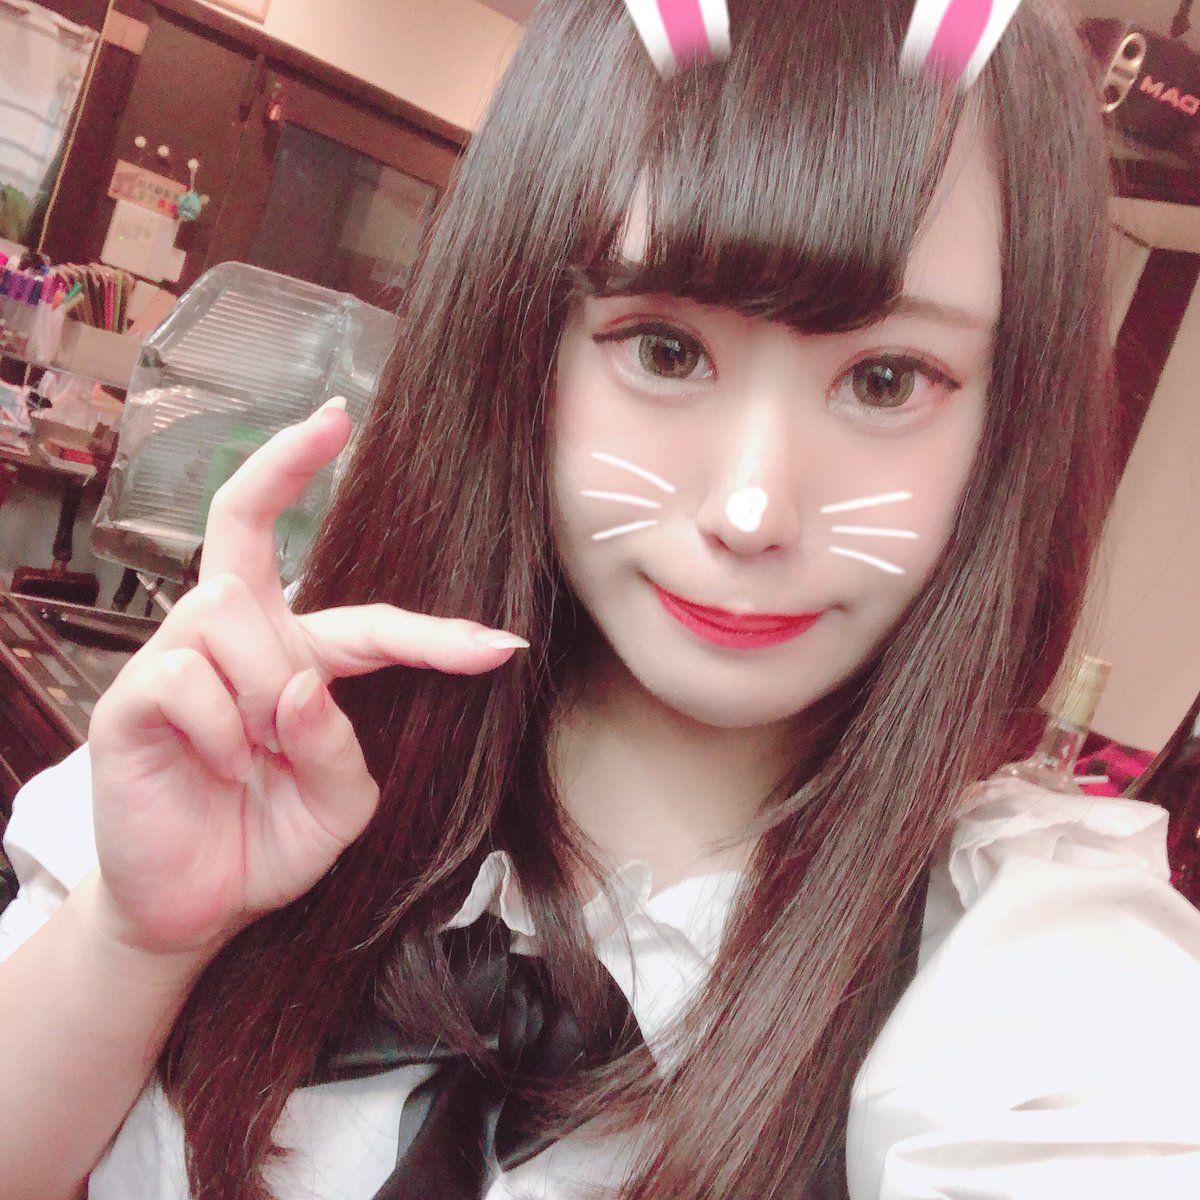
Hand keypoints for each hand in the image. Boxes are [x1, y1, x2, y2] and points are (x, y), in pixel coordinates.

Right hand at [86, 400, 526, 958]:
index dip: (435, 629)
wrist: (196, 908)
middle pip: (245, 527)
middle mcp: (235, 639)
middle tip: (331, 424)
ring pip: (232, 611)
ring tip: (256, 751)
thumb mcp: (340, 802)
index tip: (501, 642)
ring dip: (265, 687)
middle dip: (279, 467)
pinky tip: (219, 766)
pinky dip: (222, 728)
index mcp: (295, 657)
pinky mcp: (131, 698)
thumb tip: (303, 686)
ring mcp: (177, 659)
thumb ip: (339, 745)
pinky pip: (187, 675)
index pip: (365, 618)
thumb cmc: (271, 838)